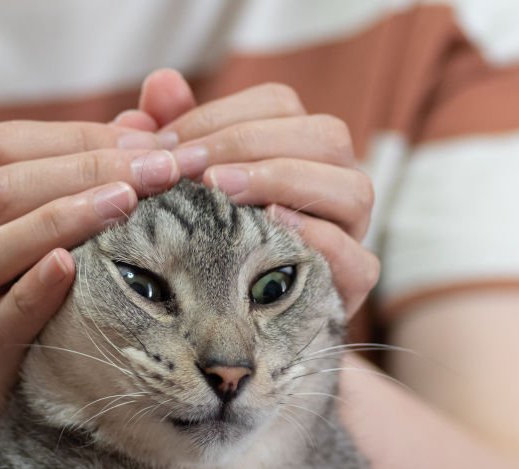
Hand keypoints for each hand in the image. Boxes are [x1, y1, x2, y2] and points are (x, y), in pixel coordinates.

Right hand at [0, 121, 182, 468]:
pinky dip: (35, 289)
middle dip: (87, 168)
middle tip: (162, 167)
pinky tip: (72, 265)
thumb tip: (142, 125)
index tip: (150, 140)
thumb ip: (62, 181)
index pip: (1, 145)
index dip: (77, 136)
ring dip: (63, 218)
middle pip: (1, 186)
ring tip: (128, 202)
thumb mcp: (7, 242)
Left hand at [116, 70, 379, 315]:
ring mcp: (351, 236)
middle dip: (250, 144)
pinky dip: (318, 240)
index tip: (166, 145)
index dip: (222, 116)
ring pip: (353, 189)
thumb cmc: (194, 245)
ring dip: (284, 182)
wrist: (218, 334)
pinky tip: (269, 228)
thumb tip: (160, 84)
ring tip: (222, 192)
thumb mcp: (175, 189)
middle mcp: (333, 186)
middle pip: (325, 136)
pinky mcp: (351, 287)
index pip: (279, 105)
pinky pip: (358, 259)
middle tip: (190, 169)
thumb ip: (171, 137)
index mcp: (296, 150)